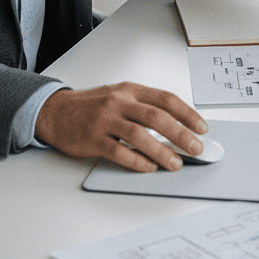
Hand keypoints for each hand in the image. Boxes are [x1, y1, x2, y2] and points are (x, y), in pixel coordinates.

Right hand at [34, 82, 208, 171]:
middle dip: (181, 134)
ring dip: (162, 151)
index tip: (202, 127)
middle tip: (196, 148)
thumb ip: (143, 106)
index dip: (187, 113)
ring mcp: (105, 120)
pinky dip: (137, 161)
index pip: (166, 99)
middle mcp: (119, 102)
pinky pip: (119, 152)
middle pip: (157, 117)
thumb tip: (175, 125)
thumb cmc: (91, 105)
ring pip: (140, 135)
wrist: (56, 111)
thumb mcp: (120, 96)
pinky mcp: (93, 139)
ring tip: (176, 163)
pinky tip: (149, 168)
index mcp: (130, 90)